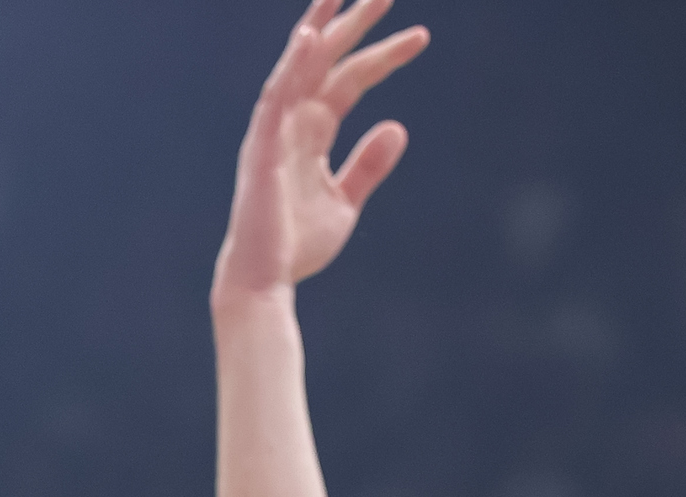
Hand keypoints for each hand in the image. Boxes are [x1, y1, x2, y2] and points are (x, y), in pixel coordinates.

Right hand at [211, 0, 427, 302]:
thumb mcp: (345, 202)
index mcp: (311, 133)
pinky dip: (292, 66)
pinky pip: (277, 97)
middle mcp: (291, 122)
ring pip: (300, 67)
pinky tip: (310, 37)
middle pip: (327, 60)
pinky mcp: (263, 148)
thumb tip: (397, 126)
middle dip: (355, 23)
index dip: (383, 56)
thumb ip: (368, 164)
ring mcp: (274, 131)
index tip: (421, 36)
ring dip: (322, 27)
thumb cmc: (297, 247)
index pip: (350, 80)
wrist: (265, 281)